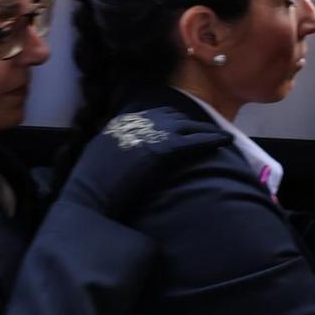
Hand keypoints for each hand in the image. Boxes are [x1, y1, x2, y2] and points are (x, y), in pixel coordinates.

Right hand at [62, 109, 229, 220]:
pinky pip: (195, 141)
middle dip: (190, 123)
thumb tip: (126, 154)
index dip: (172, 121)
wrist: (89, 199)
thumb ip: (117, 148)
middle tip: (205, 130)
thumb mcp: (101, 157)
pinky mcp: (164, 149)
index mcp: (121, 123)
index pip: (154, 115)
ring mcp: (152, 134)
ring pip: (188, 126)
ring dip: (206, 130)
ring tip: (221, 135)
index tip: (182, 127)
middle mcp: (138, 122)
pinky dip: (212, 139)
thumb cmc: (91, 187)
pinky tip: (225, 141)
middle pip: (174, 116)